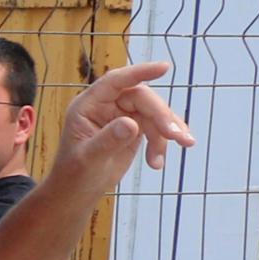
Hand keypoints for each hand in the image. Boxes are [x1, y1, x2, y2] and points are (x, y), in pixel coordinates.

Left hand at [57, 58, 188, 178]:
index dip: (140, 72)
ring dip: (169, 131)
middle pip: (142, 99)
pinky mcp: (133, 129)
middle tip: (177, 136)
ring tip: (184, 145)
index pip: (115, 81)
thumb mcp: (88, 159)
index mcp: (88, 105)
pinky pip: (156, 129)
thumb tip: (131, 124)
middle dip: (162, 115)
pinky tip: (157, 163)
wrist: (77, 192)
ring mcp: (121, 116)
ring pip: (153, 113)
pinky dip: (161, 144)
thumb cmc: (73, 174)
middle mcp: (105, 106)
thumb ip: (108, 140)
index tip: (165, 67)